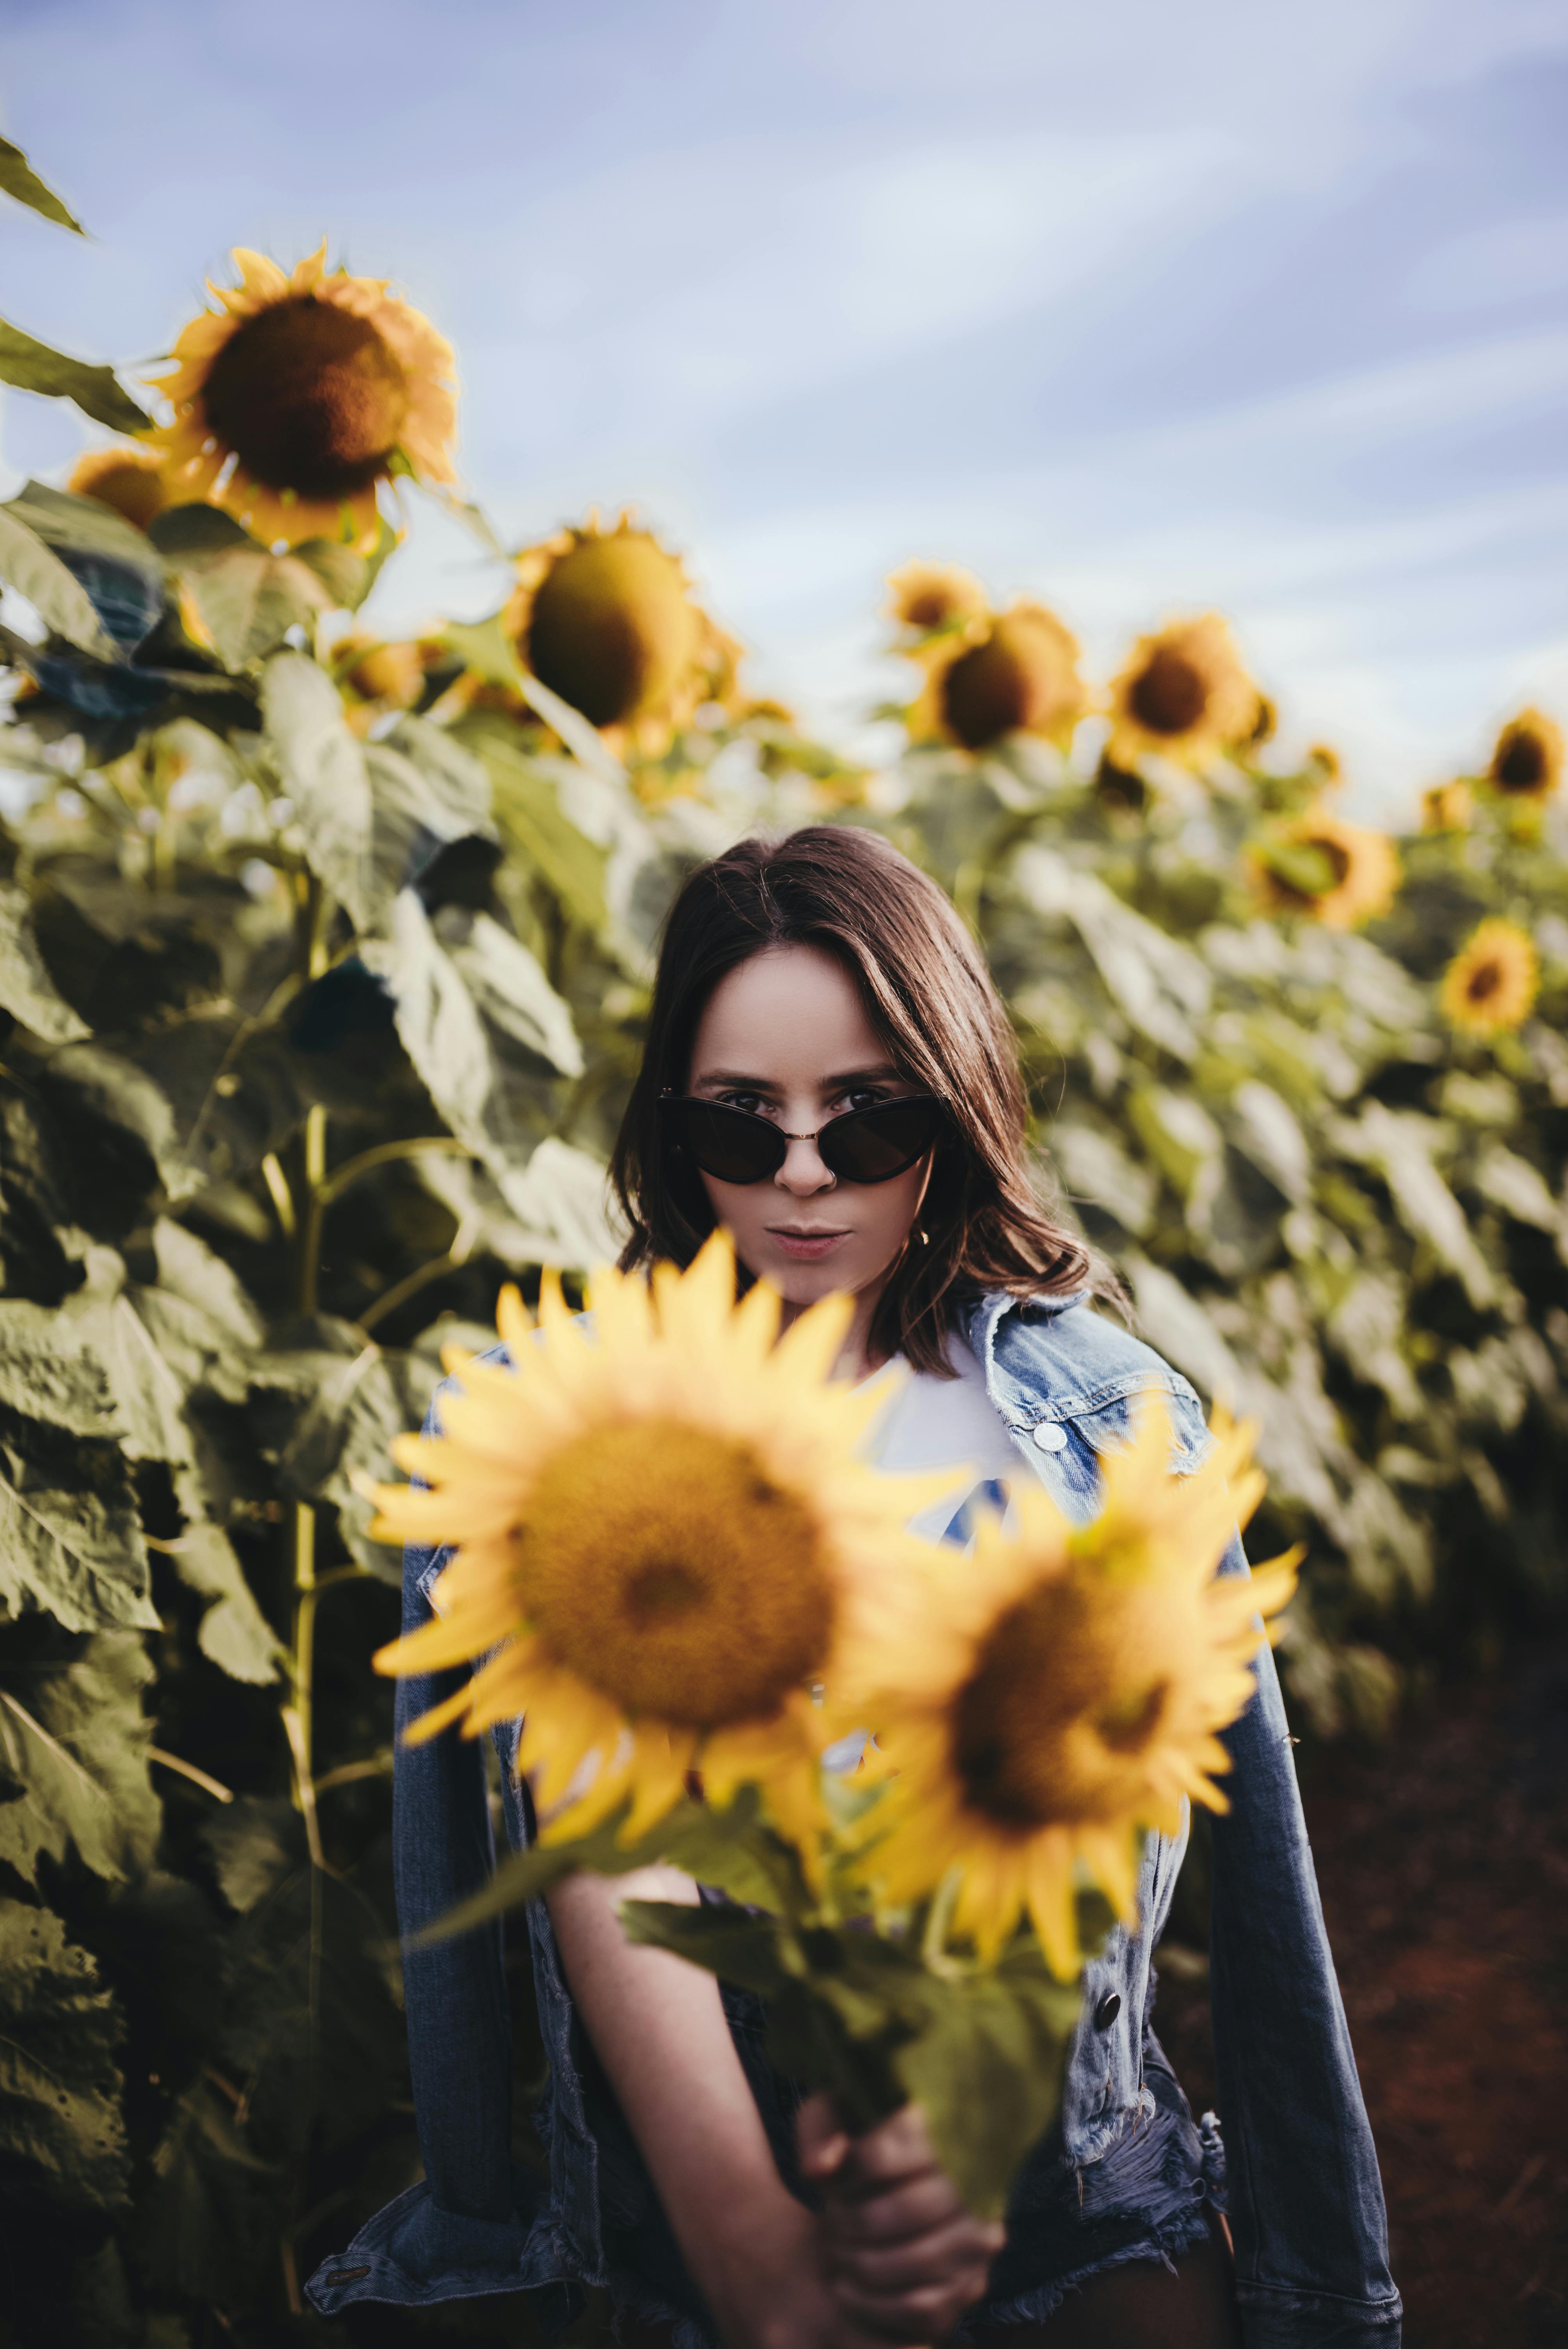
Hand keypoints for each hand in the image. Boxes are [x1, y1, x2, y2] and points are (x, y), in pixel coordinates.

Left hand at [798, 2096, 1004, 2344]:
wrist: (895, 2185)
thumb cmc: (858, 2142)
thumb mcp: (834, 2117)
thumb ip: (820, 2133)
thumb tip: (819, 2170)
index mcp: (944, 2128)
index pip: (884, 2157)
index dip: (847, 2176)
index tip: (832, 2182)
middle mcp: (976, 2184)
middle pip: (903, 2212)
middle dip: (852, 2221)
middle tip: (832, 2219)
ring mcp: (979, 2238)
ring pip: (913, 2260)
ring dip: (860, 2262)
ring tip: (839, 2249)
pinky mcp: (972, 2285)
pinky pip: (920, 2309)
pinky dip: (871, 2304)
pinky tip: (845, 2287)